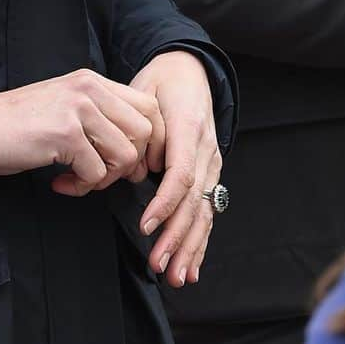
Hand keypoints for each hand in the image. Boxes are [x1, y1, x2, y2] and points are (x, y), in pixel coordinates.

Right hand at [0, 69, 164, 194]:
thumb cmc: (19, 125)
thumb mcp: (66, 106)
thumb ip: (99, 117)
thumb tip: (135, 153)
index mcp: (93, 81)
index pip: (148, 107)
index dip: (145, 141)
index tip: (123, 163)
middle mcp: (90, 88)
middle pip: (144, 131)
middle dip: (128, 163)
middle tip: (101, 175)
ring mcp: (78, 109)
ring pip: (125, 154)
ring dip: (105, 178)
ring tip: (78, 179)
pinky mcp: (65, 134)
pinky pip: (96, 173)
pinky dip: (82, 187)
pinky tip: (60, 183)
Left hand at [129, 50, 220, 288]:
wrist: (188, 67)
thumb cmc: (161, 81)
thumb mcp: (141, 93)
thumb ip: (137, 132)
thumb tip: (131, 170)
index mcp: (189, 126)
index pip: (181, 172)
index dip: (165, 203)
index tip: (146, 225)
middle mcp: (206, 148)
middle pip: (195, 200)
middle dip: (176, 236)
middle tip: (158, 264)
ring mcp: (212, 162)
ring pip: (204, 211)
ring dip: (190, 247)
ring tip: (176, 276)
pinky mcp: (211, 173)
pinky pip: (208, 211)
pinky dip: (200, 242)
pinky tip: (192, 268)